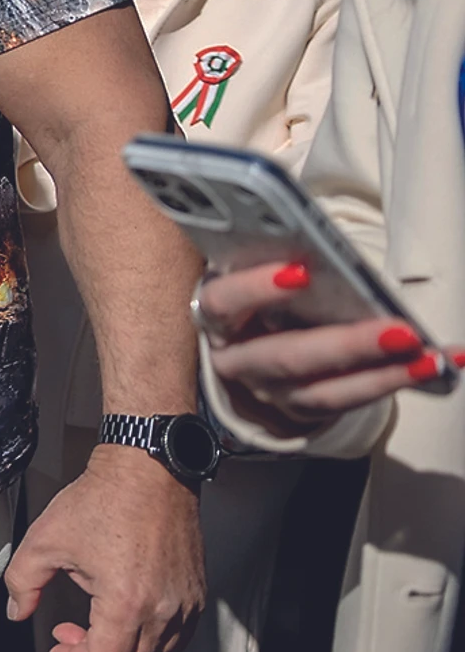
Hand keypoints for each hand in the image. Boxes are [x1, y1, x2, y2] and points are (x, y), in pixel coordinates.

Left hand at [5, 444, 204, 651]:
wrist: (148, 472)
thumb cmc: (101, 501)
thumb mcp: (45, 541)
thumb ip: (23, 582)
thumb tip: (17, 612)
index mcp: (126, 602)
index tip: (58, 646)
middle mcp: (163, 610)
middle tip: (71, 631)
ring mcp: (186, 603)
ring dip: (125, 649)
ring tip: (98, 622)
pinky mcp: (197, 594)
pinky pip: (179, 636)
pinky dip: (153, 638)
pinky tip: (128, 617)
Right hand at [199, 260, 438, 437]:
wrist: (245, 340)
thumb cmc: (256, 293)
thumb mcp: (250, 271)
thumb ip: (268, 258)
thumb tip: (313, 242)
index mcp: (218, 316)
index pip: (222, 303)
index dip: (255, 290)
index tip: (300, 272)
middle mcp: (237, 359)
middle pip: (287, 357)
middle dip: (348, 345)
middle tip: (400, 331)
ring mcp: (271, 391)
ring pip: (323, 392)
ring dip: (384, 375)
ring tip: (429, 358)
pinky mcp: (304, 409)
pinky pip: (349, 403)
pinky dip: (395, 382)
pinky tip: (435, 366)